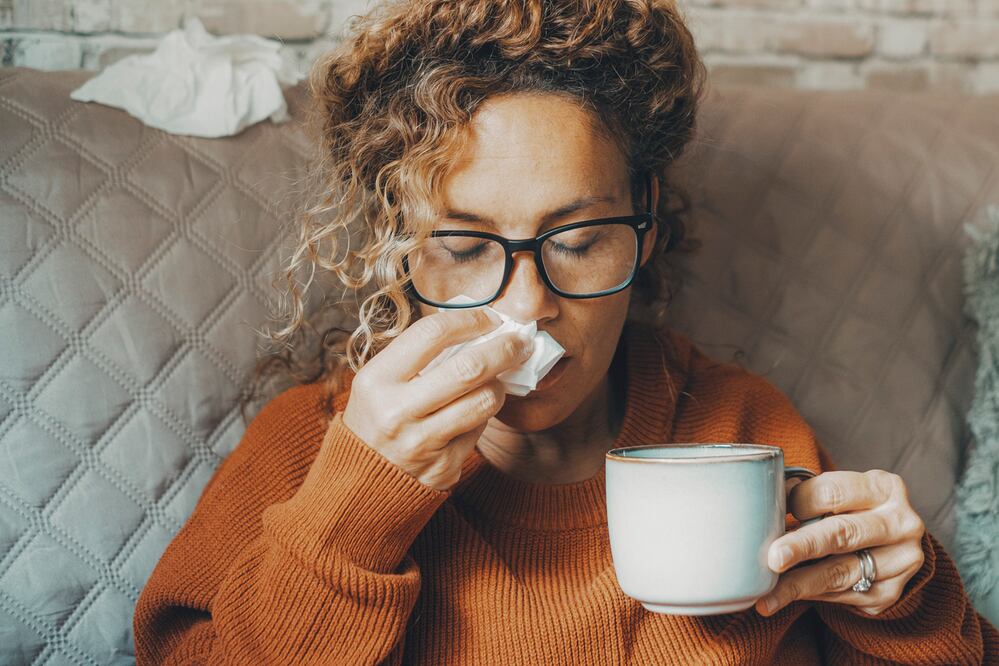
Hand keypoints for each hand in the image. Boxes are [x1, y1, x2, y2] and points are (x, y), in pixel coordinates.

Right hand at [341, 308, 533, 490]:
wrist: (359, 481)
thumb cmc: (376, 417)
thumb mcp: (379, 381)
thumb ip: (419, 355)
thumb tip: (476, 328)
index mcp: (376, 380)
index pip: (432, 334)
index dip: (470, 320)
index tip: (489, 319)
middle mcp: (397, 412)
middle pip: (470, 368)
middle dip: (504, 348)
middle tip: (518, 341)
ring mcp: (422, 443)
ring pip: (484, 401)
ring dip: (499, 384)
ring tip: (497, 378)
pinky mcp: (443, 467)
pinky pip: (479, 430)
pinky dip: (482, 415)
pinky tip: (473, 412)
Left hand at [755, 470, 925, 616]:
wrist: (890, 544)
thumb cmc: (852, 511)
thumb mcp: (840, 494)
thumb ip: (808, 496)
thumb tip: (765, 504)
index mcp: (883, 487)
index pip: (833, 492)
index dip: (798, 501)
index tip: (772, 512)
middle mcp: (900, 523)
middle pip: (842, 533)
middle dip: (803, 547)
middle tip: (773, 558)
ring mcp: (900, 561)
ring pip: (840, 574)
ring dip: (798, 585)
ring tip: (767, 595)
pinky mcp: (891, 592)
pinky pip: (844, 597)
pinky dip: (811, 596)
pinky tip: (785, 599)